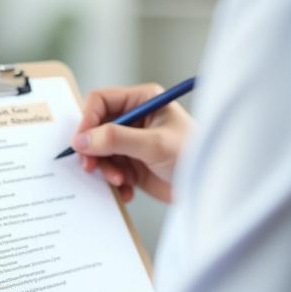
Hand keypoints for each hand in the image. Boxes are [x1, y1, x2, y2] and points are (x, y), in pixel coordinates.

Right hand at [72, 84, 195, 202]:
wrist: (209, 189)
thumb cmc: (192, 155)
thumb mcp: (153, 144)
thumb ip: (116, 139)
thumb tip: (81, 139)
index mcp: (142, 100)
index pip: (100, 101)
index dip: (87, 120)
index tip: (81, 142)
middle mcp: (134, 119)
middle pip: (95, 128)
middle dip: (93, 149)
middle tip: (91, 167)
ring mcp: (132, 143)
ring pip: (100, 152)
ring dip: (104, 169)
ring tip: (119, 181)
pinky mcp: (132, 165)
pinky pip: (109, 171)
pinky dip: (113, 183)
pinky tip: (126, 191)